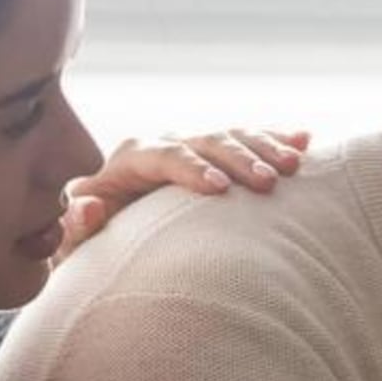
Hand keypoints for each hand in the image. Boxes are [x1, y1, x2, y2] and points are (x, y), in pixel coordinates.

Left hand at [57, 128, 310, 260]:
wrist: (110, 233)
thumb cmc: (94, 243)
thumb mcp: (76, 242)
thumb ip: (76, 226)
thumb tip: (89, 206)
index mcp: (131, 160)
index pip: (163, 155)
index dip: (190, 169)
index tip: (220, 189)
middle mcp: (165, 146)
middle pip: (205, 142)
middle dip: (239, 158)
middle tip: (268, 181)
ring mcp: (194, 149)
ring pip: (232, 137)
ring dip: (265, 148)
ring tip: (293, 167)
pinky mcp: (216, 158)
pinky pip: (249, 141)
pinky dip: (276, 139)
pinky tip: (305, 141)